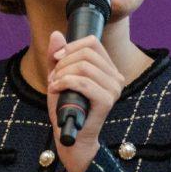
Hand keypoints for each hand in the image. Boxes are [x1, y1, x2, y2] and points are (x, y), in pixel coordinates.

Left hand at [46, 31, 126, 171]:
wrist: (71, 137)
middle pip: (87, 52)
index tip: (56, 59)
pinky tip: (55, 90)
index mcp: (109, 69)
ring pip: (84, 66)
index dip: (71, 46)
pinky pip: (83, 82)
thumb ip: (57, 56)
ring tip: (55, 85)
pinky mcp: (106, 101)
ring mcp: (114, 89)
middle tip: (54, 77)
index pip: (93, 42)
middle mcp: (116, 77)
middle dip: (64, 62)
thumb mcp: (59, 77)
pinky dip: (64, 83)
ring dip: (62, 74)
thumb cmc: (67, 108)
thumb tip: (57, 34)